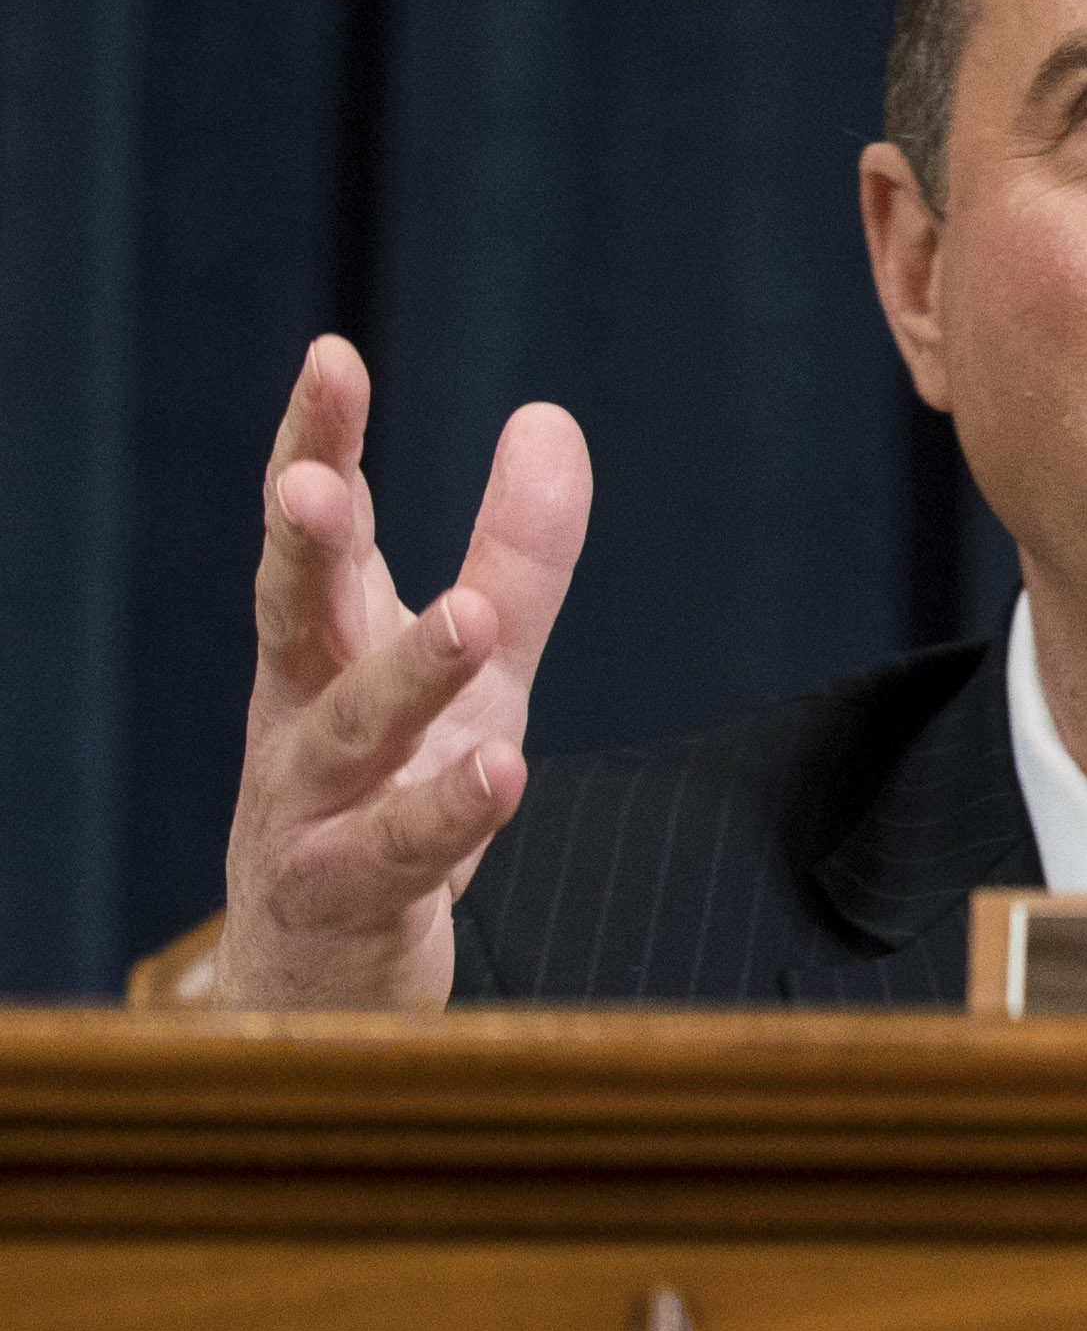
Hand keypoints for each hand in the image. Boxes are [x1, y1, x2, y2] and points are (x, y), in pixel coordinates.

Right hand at [201, 336, 593, 1007]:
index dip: (317, 444)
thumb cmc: (388, 793)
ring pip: (346, 733)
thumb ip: (514, 552)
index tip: (330, 356)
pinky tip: (501, 774)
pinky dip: (445, 812)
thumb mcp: (474, 668)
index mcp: (326, 645)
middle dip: (303, 547)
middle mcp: (302, 716)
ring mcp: (310, 811)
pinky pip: (395, 853)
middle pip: (294, 616)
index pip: (321, 532)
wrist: (324, 974)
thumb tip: (548, 416)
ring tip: (466, 618)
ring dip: (402, 674)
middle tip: (314, 485)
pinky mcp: (344, 900)